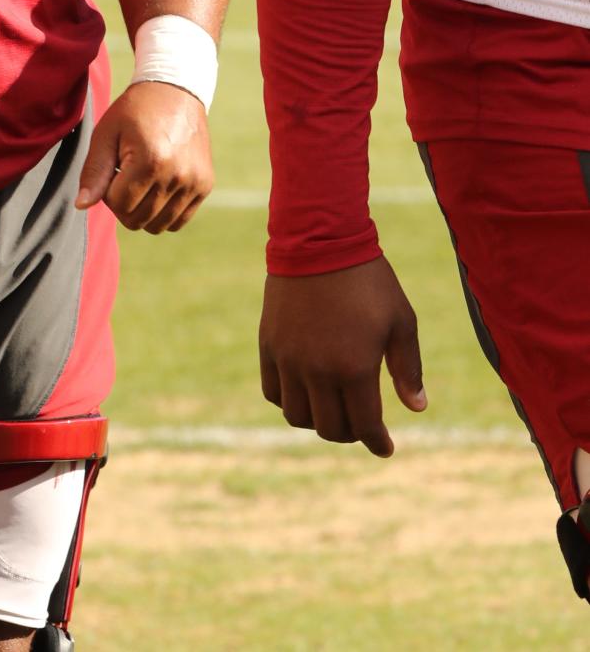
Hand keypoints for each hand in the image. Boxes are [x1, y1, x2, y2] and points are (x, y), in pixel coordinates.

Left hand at [75, 81, 212, 232]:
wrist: (176, 90)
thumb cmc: (135, 110)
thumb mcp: (107, 133)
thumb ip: (93, 171)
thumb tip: (81, 205)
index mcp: (150, 161)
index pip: (118, 204)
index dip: (107, 190)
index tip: (113, 167)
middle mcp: (177, 176)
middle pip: (136, 220)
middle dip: (123, 202)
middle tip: (125, 174)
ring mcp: (194, 183)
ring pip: (157, 226)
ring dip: (142, 209)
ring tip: (142, 179)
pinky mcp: (204, 185)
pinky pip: (177, 221)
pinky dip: (162, 212)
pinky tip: (157, 186)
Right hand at [258, 256, 426, 457]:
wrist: (319, 240)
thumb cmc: (368, 280)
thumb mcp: (401, 320)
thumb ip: (407, 368)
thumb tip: (417, 408)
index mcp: (354, 367)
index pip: (365, 425)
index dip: (377, 442)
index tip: (385, 447)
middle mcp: (317, 370)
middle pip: (330, 428)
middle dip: (351, 433)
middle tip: (362, 423)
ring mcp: (289, 359)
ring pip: (298, 416)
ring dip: (318, 420)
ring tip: (333, 408)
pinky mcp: (269, 345)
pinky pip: (273, 391)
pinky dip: (289, 400)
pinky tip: (306, 391)